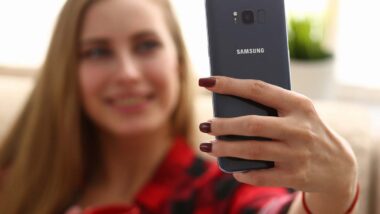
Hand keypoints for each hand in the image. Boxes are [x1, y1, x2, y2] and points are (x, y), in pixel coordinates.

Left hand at [198, 76, 357, 211]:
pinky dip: (242, 173)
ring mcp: (297, 154)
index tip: (207, 82)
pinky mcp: (294, 176)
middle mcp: (299, 129)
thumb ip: (271, 106)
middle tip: (205, 125)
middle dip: (222, 125)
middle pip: (251, 124)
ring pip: (251, 151)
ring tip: (208, 146)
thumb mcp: (298, 112)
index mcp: (299, 105)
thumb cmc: (306, 130)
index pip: (258, 89)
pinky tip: (232, 169)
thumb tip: (229, 104)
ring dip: (224, 148)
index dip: (229, 85)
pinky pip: (260, 176)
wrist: (337, 164)